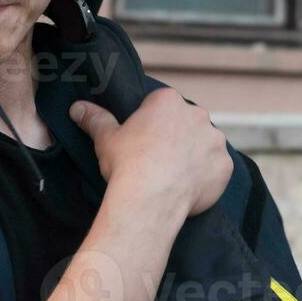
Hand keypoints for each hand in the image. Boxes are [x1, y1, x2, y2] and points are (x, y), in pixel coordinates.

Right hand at [71, 88, 232, 217]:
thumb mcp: (105, 139)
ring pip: (204, 144)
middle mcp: (197, 115)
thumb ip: (94, 119)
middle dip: (175, 137)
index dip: (150, 124)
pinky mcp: (225, 165)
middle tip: (156, 160)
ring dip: (193, 155)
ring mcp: (215, 140)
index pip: (161, 106)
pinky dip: (206, 176)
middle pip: (185, 123)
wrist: (150, 199)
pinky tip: (187, 187)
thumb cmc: (127, 164)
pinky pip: (216, 168)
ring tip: (173, 176)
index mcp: (168, 101)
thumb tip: (77, 108)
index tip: (142, 141)